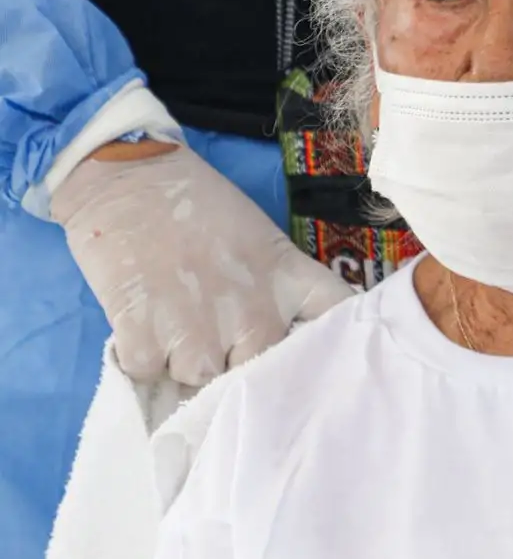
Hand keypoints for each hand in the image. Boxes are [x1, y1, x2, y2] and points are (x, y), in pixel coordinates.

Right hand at [49, 144, 353, 384]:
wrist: (132, 179)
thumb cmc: (201, 208)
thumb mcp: (266, 245)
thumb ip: (284, 296)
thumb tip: (280, 349)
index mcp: (291, 284)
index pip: (333, 330)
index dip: (326, 350)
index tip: (312, 356)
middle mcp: (255, 317)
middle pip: (255, 374)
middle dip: (234, 360)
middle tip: (212, 326)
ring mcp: (199, 333)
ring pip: (199, 379)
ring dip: (182, 359)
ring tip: (173, 317)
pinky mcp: (143, 341)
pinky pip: (150, 374)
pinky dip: (141, 355)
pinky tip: (143, 317)